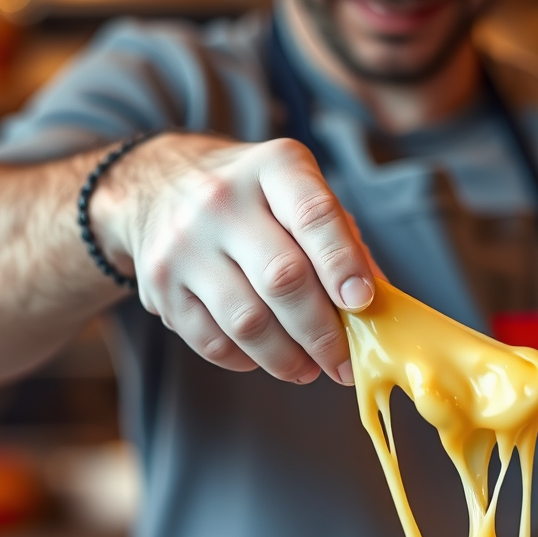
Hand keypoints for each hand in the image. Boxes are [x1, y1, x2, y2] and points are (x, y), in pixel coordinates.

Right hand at [90, 132, 376, 384]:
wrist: (154, 183)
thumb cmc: (251, 198)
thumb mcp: (297, 193)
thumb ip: (342, 242)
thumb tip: (383, 304)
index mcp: (274, 168)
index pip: (315, 216)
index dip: (343, 265)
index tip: (363, 304)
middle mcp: (223, 199)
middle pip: (283, 279)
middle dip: (322, 333)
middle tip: (343, 364)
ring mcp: (185, 242)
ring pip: (247, 321)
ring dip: (287, 358)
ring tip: (308, 369)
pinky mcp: (160, 283)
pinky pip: (212, 341)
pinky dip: (247, 361)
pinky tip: (264, 357)